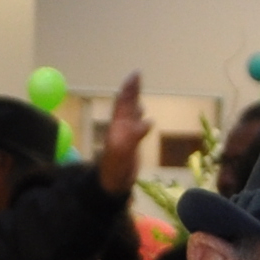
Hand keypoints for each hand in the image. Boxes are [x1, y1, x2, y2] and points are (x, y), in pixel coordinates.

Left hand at [92, 71, 149, 194]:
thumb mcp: (124, 151)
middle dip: (132, 90)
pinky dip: (139, 117)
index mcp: (118, 125)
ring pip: (129, 113)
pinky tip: (144, 117)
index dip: (129, 89)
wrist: (111, 184)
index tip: (135, 74)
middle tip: (137, 75)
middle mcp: (120, 127)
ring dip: (134, 101)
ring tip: (138, 91)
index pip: (123, 102)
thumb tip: (147, 121)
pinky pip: (135, 125)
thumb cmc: (116, 168)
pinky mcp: (130, 144)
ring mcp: (124, 135)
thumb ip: (134, 136)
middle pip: (125, 104)